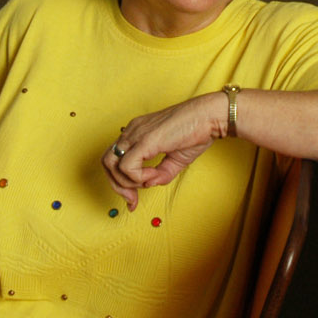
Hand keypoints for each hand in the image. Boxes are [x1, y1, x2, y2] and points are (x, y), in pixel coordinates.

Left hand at [101, 92, 227, 209]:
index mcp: (137, 132)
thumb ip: (160, 174)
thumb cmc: (196, 132)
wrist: (210, 117)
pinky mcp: (146, 140)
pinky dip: (137, 177)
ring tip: (149, 181)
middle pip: (106, 161)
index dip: (119, 182)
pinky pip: (127, 166)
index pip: (114, 158)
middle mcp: (132, 131)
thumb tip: (148, 185)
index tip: (133, 199)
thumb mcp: (175, 159)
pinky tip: (153, 175)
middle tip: (133, 200)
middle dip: (117, 185)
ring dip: (127, 182)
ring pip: (111, 164)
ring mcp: (137, 133)